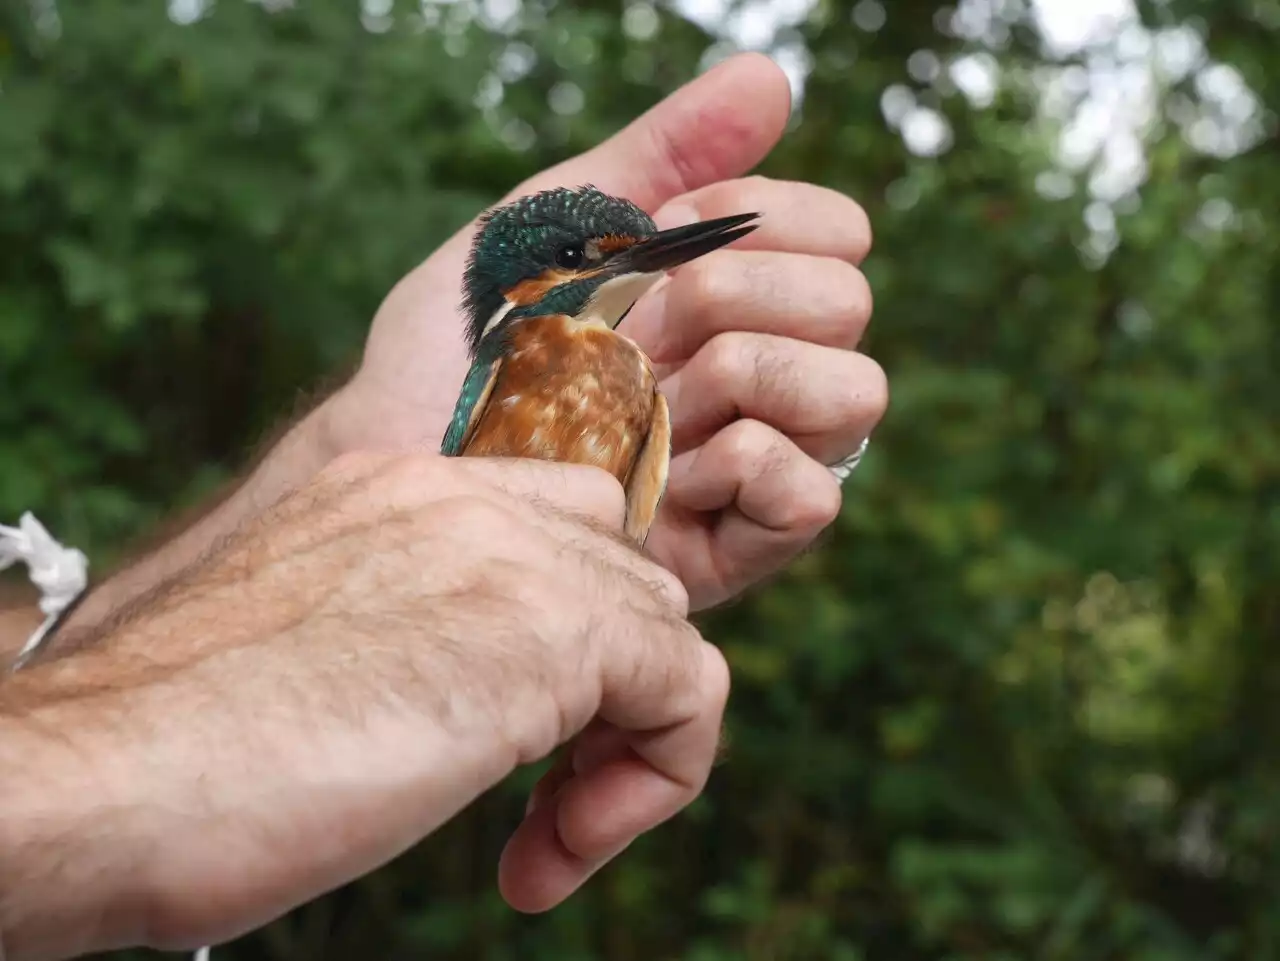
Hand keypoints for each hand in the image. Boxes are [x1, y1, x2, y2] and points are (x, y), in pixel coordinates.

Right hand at [0, 454, 726, 955]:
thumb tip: (475, 682)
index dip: (567, 636)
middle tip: (537, 803)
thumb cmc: (179, 746)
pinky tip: (547, 856)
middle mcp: (461, 496)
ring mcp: (508, 551)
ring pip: (664, 629)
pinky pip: (688, 689)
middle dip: (605, 693)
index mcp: (398, 489)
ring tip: (542, 841)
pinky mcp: (550, 629)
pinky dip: (655, 782)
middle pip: (621, 575)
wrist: (97, 778)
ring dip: (624, 747)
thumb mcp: (318, 645)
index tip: (515, 743)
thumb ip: (410, 623)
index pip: (557, 525)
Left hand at [328, 52, 885, 610]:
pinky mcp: (737, 546)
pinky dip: (739, 466)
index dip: (758, 220)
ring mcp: (751, 463)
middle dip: (733, 296)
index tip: (659, 239)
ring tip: (647, 408)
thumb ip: (663, 152)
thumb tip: (770, 78)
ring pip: (856, 392)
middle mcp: (756, 375)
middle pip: (848, 302)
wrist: (399, 463)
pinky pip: (814, 495)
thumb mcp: (555, 224)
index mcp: (728, 297)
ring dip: (741, 377)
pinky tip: (660, 477)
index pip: (836, 234)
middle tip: (636, 330)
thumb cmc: (463, 346)